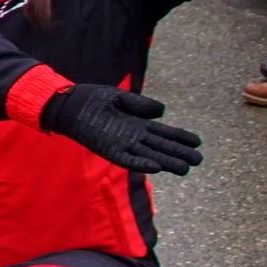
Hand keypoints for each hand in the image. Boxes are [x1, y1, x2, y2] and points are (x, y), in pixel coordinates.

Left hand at [41, 84, 203, 176]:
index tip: (198, 142)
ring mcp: (122, 145)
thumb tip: (163, 112)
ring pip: (150, 156)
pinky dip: (141, 164)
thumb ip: (140, 104)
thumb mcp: (120, 98)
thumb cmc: (92, 99)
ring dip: (166, 162)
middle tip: (199, 161)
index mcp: (137, 124)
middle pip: (161, 147)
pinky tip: (156, 167)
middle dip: (179, 154)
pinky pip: (128, 160)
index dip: (180, 137)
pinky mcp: (108, 150)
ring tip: (185, 169)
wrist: (68, 104)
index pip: (164, 133)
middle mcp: (133, 137)